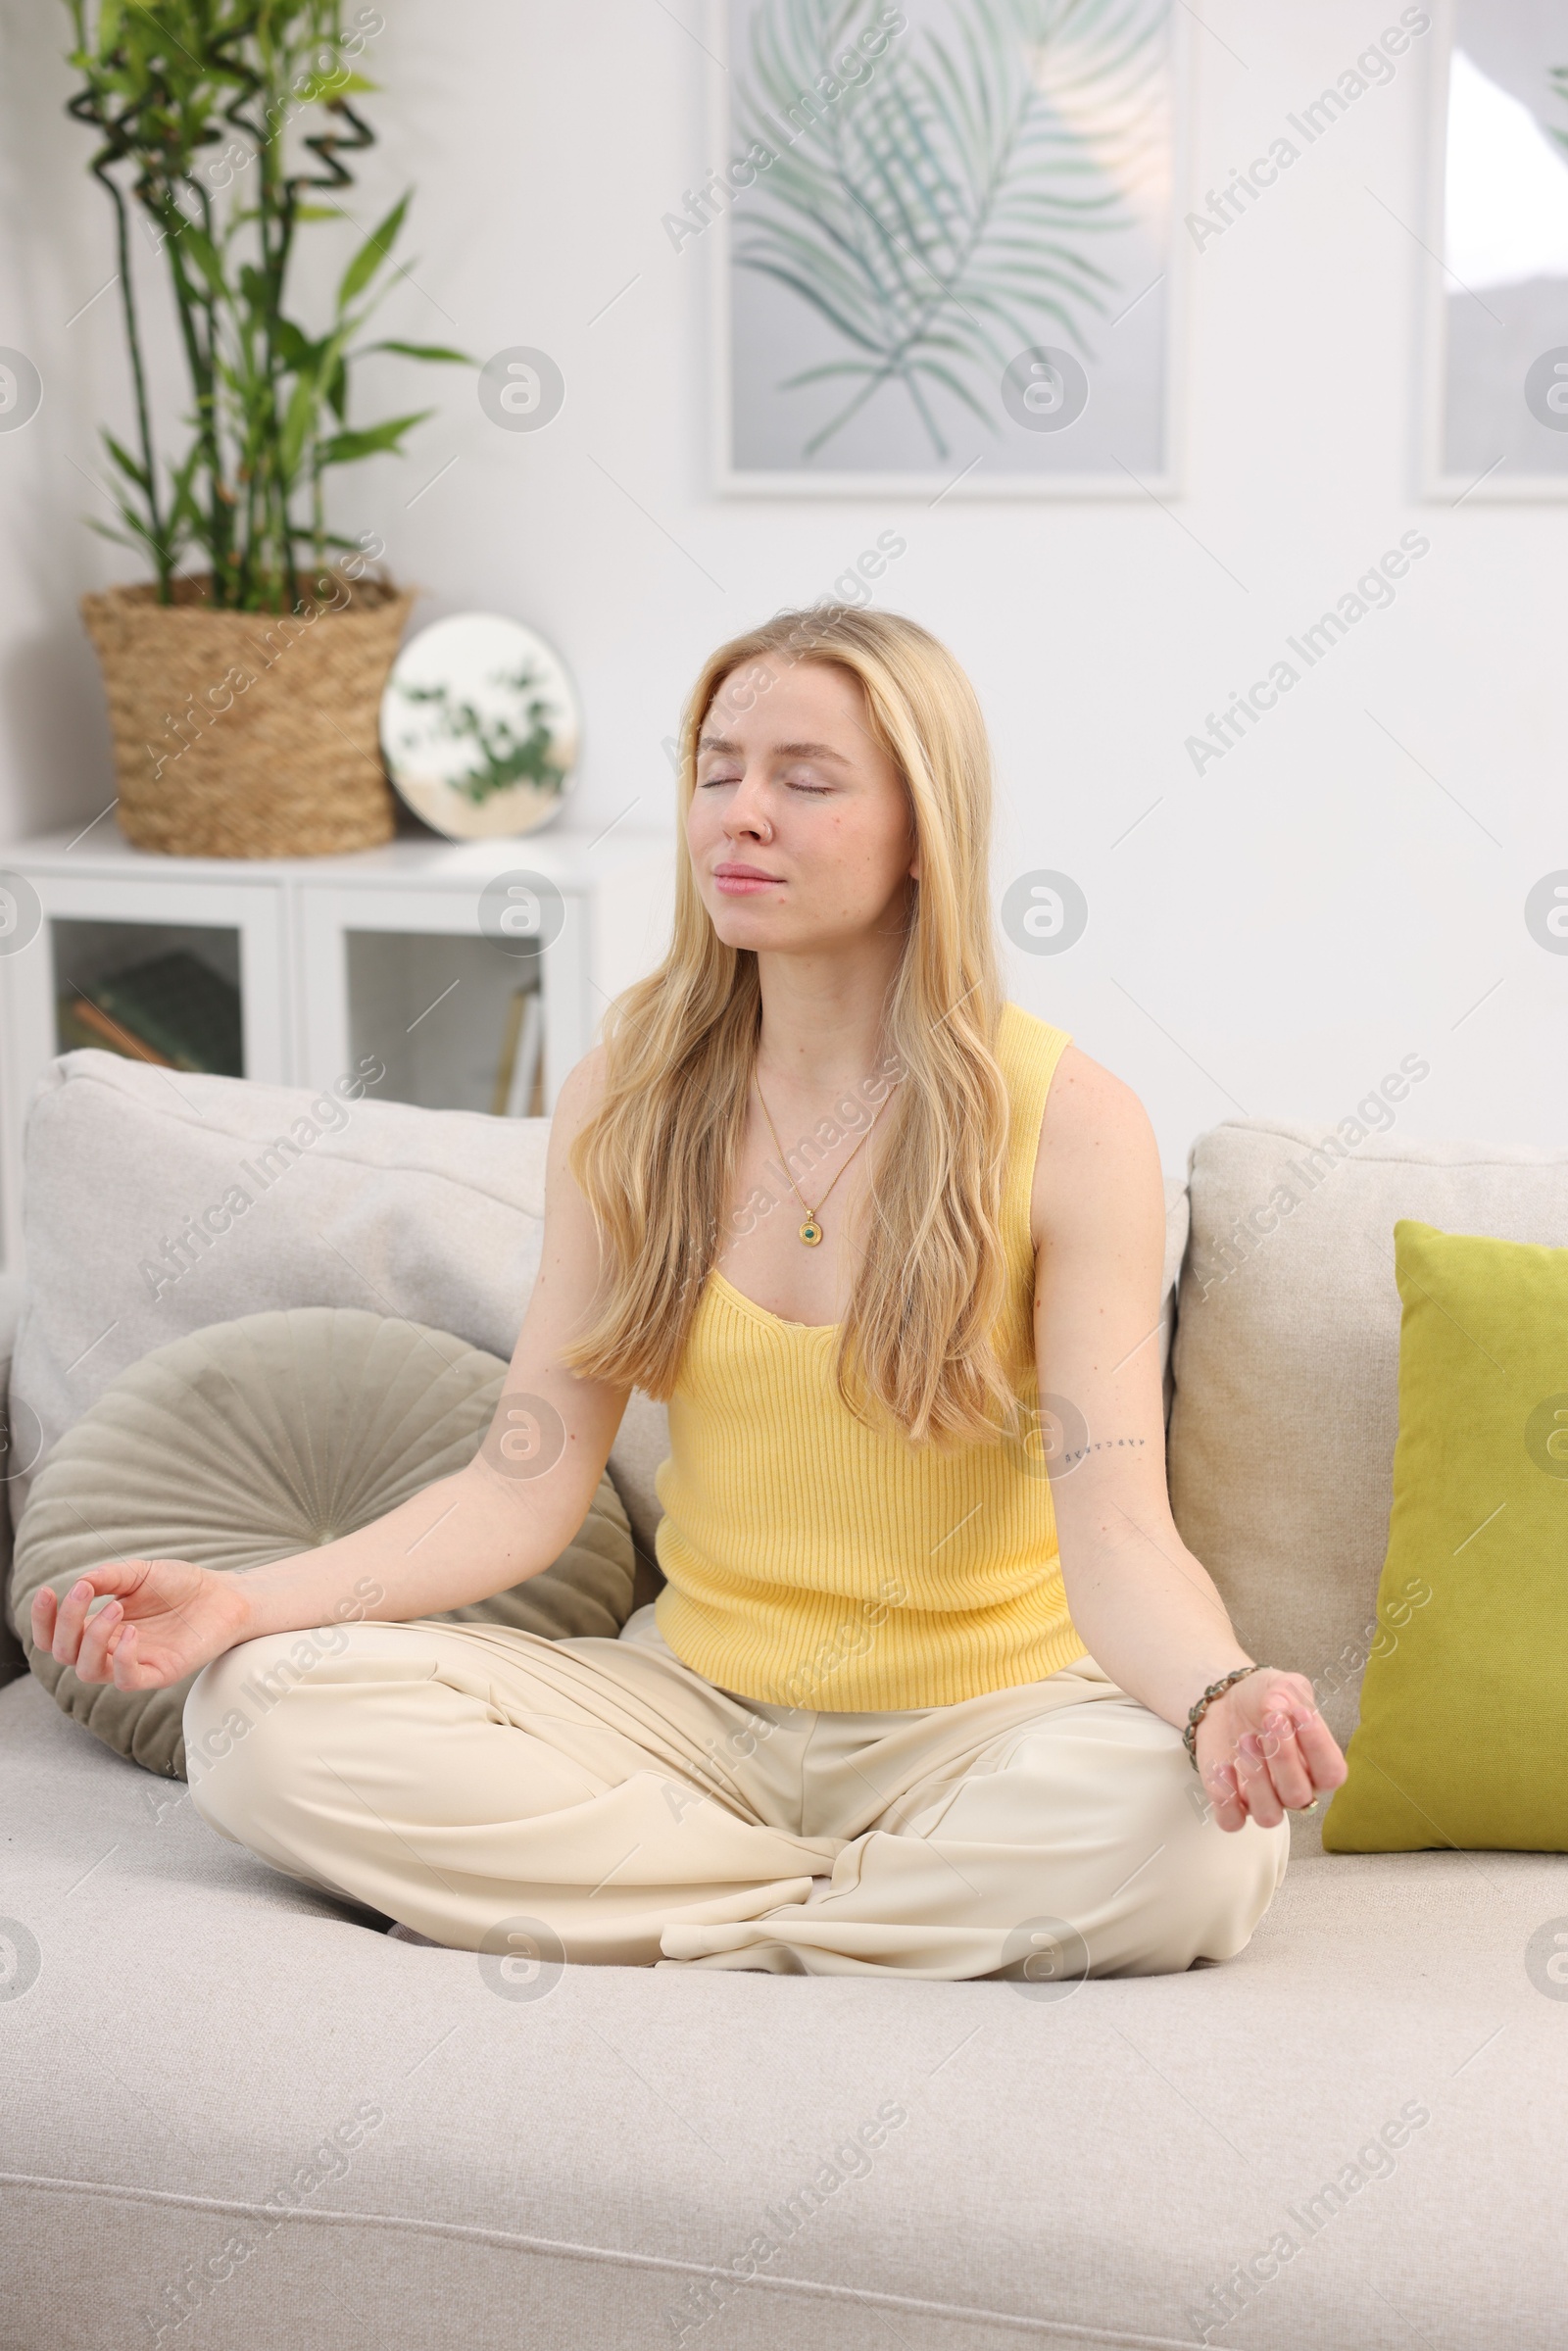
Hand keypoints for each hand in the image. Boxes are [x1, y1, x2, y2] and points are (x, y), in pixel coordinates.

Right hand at [30, 1560, 251, 1692]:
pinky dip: (123, 1657)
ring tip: (116, 1607)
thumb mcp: (140, 1573)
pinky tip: (133, 1631)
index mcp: (101, 1627)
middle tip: (83, 1593)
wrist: (225, 1594)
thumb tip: (78, 1584)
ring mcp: (134, 1664)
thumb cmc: (181, 1585)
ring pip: (88, 1672)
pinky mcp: (159, 1673)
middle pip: (64, 1654)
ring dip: (92, 1639)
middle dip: (65, 1624)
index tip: (46, 1592)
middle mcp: (111, 1649)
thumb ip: (108, 1577)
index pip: (55, 1636)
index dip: (42, 1620)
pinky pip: (127, 1680)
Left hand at [1193, 1668, 1346, 1832]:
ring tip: (1245, 1740)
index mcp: (1317, 1765)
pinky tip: (1223, 1765)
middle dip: (1284, 1758)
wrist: (1226, 1701)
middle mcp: (1294, 1789)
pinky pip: (1231, 1820)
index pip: (1332, 1774)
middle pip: (1299, 1795)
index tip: (1300, 1712)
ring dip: (1256, 1780)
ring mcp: (1262, 1800)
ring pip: (1269, 1816)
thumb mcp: (1282, 1686)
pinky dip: (1226, 1798)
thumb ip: (1289, 1692)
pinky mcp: (1232, 1803)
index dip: (1319, 1746)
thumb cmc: (1264, 1700)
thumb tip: (1279, 1705)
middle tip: (1270, 1721)